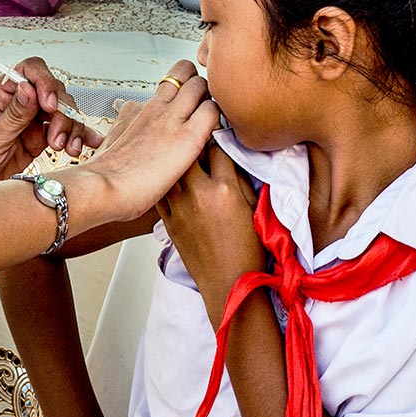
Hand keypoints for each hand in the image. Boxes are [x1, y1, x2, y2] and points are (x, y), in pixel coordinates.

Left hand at [0, 57, 103, 185]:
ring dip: (72, 128)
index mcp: (0, 93)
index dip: (45, 82)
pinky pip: (64, 132)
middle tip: (56, 138)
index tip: (50, 105)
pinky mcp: (39, 138)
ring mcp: (30, 119)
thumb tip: (29, 88)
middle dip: (62, 113)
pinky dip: (78, 136)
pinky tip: (89, 143)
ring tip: (68, 149)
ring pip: (63, 112)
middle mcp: (18, 102)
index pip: (29, 70)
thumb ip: (13, 115)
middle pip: (53, 92)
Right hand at [70, 61, 219, 222]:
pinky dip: (219, 120)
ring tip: (211, 122)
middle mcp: (154, 105)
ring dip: (210, 99)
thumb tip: (131, 134)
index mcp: (136, 109)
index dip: (177, 94)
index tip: (182, 109)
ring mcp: (171, 118)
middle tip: (203, 109)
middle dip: (198, 86)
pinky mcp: (188, 136)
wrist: (101, 187)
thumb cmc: (105, 178)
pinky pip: (214, 111)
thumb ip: (126, 134)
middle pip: (184, 72)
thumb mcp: (112, 146)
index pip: (164, 86)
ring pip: (201, 84)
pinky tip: (215, 138)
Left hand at [155, 142, 262, 317]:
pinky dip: (166, 182)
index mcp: (224, 189)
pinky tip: (172, 180)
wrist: (229, 282)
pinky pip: (161, 191)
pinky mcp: (167, 220)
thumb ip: (241, 180)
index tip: (218, 133)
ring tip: (182, 158)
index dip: (218, 137)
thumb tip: (232, 159)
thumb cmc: (248, 250)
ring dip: (176, 161)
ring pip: (170, 170)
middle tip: (197, 140)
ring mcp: (179, 207)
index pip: (217, 148)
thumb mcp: (254, 209)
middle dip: (193, 143)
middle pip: (188, 152)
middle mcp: (198, 194)